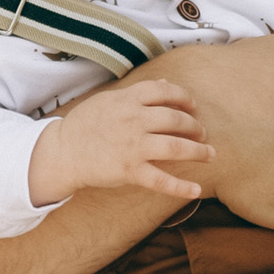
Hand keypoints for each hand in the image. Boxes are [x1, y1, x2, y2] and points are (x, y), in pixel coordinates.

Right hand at [31, 78, 211, 215]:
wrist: (63, 152)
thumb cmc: (85, 124)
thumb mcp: (109, 100)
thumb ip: (138, 93)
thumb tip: (166, 83)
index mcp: (127, 100)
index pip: (164, 91)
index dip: (184, 96)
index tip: (193, 104)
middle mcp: (133, 120)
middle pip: (175, 119)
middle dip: (195, 126)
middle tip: (203, 133)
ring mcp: (133, 146)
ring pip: (176, 147)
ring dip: (198, 151)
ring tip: (210, 154)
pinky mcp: (130, 171)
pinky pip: (161, 180)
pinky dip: (181, 187)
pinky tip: (196, 190)